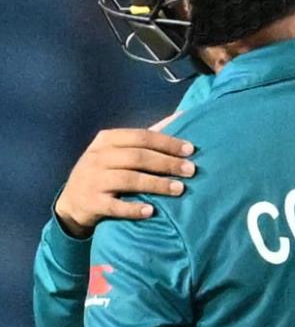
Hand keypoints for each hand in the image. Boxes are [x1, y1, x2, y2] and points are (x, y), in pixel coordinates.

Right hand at [55, 117, 194, 238]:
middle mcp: (98, 157)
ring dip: (157, 184)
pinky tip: (151, 211)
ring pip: (129, 179)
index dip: (167, 142)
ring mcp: (92, 180)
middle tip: (191, 170)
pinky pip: (114, 206)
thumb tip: (182, 116)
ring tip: (180, 189)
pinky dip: (133, 208)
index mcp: (107, 140)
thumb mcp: (117, 150)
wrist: (72, 202)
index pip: (141, 137)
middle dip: (167, 163)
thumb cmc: (105, 170)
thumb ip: (146, 137)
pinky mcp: (91, 203)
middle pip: (138, 157)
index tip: (191, 150)